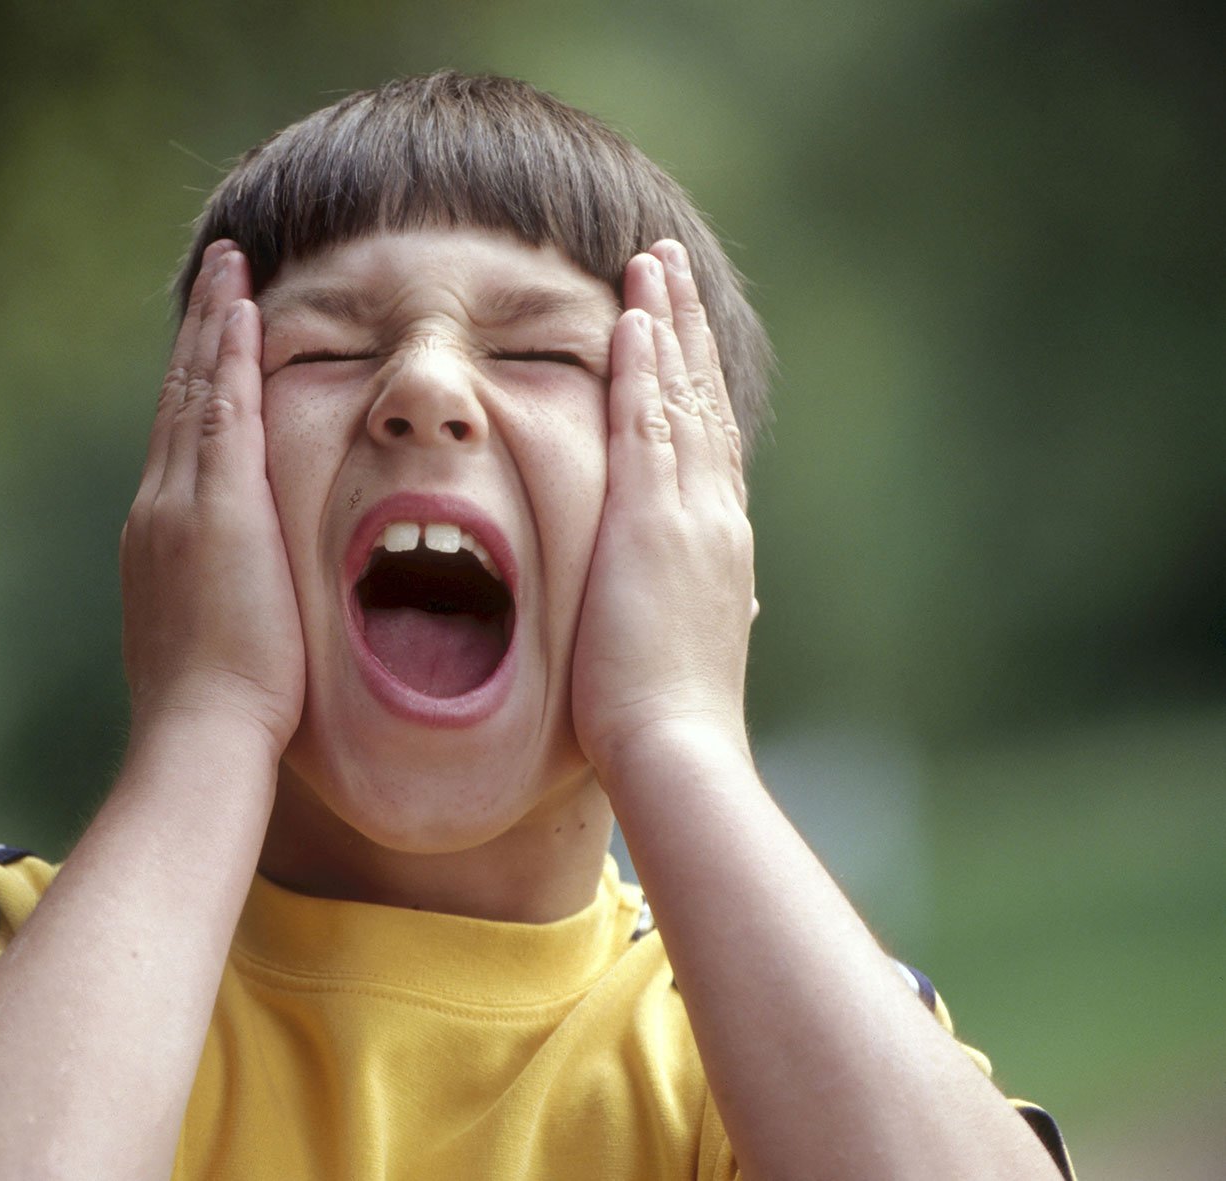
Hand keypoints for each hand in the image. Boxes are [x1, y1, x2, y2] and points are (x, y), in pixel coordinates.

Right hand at [121, 241, 305, 752]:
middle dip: (199, 333)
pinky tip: (243, 308)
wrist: (201, 731)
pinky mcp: (216, 504)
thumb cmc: (217, 709)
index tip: (211, 339)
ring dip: (214, 322)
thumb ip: (215, 595)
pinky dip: (230, 354)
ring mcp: (181, 501)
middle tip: (217, 272)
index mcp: (159, 535)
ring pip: (196, 389)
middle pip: (178, 398)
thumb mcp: (208, 635)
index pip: (179, 439)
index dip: (195, 381)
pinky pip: (224, 408)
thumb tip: (234, 594)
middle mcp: (158, 505)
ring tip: (231, 267)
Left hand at [571, 239, 755, 775]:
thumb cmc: (670, 723)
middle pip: (701, 400)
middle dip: (684, 328)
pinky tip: (632, 319)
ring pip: (680, 397)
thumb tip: (730, 607)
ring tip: (650, 263)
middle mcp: (714, 517)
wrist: (677, 752)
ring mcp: (690, 515)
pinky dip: (643, 370)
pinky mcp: (655, 524)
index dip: (692, 380)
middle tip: (667, 264)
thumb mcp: (690, 652)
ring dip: (664, 324)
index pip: (706, 443)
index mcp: (717, 546)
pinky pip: (648, 427)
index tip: (674, 330)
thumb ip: (704, 612)